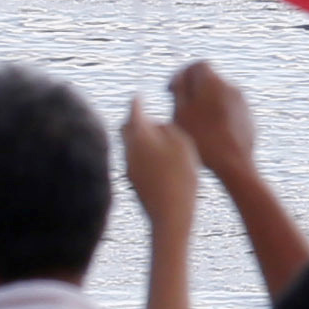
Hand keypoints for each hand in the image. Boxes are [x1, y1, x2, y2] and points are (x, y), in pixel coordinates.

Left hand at [118, 100, 200, 220]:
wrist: (170, 212)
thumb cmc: (180, 175)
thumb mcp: (182, 144)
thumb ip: (168, 128)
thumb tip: (156, 125)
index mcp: (141, 136)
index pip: (135, 112)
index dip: (137, 102)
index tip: (138, 95)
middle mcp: (129, 150)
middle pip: (126, 129)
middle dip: (133, 119)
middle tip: (143, 114)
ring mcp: (129, 166)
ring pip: (130, 145)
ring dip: (138, 137)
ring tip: (153, 135)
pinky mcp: (133, 180)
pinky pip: (134, 158)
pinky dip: (142, 152)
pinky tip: (156, 157)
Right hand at [166, 60, 259, 173]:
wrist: (233, 162)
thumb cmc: (202, 138)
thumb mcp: (181, 113)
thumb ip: (180, 90)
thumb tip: (181, 77)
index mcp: (214, 82)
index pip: (198, 65)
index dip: (182, 74)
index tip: (172, 91)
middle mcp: (232, 87)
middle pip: (209, 79)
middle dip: (193, 89)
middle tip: (180, 108)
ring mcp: (242, 101)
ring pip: (219, 94)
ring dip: (205, 102)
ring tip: (193, 123)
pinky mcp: (248, 115)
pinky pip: (229, 107)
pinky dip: (217, 113)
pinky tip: (208, 132)